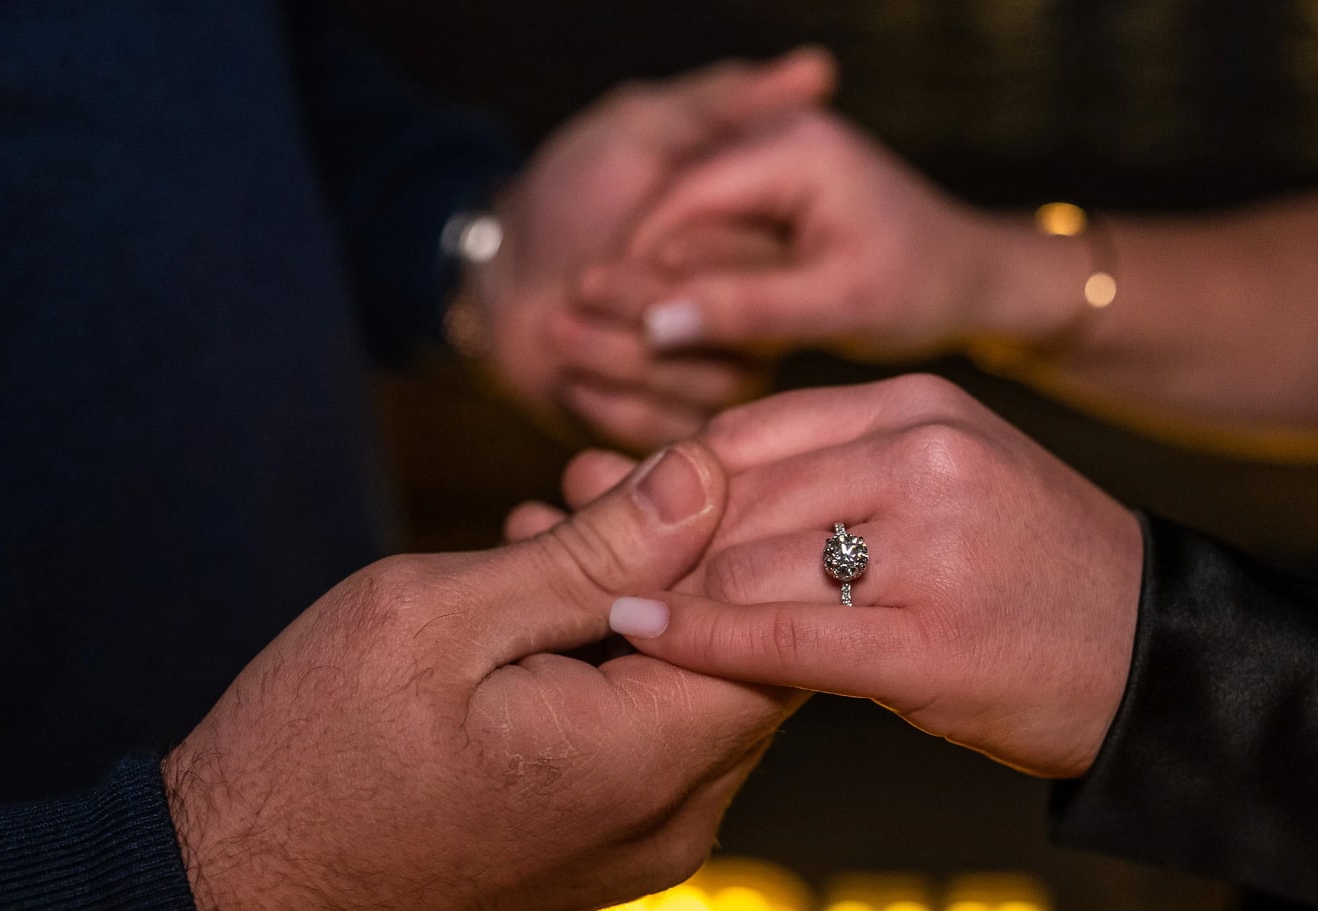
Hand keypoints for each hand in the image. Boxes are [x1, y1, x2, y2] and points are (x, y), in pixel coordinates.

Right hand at [163, 442, 799, 910]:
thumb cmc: (310, 759)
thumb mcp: (440, 621)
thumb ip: (593, 554)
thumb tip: (705, 478)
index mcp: (645, 762)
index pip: (780, 627)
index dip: (743, 531)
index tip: (670, 459)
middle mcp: (675, 820)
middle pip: (749, 658)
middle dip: (689, 556)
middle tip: (589, 479)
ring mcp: (646, 847)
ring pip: (700, 693)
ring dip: (646, 604)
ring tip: (550, 526)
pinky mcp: (607, 853)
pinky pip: (655, 739)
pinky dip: (620, 664)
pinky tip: (541, 607)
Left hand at [464, 49, 834, 449]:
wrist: (498, 271)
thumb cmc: (570, 192)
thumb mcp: (642, 129)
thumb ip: (724, 106)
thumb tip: (819, 68)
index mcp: (752, 252)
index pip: (759, 269)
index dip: (699, 260)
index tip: (630, 240)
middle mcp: (746, 321)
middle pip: (735, 340)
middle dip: (645, 311)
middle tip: (581, 283)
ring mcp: (712, 378)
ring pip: (702, 394)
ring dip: (616, 359)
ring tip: (559, 328)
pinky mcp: (671, 425)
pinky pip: (665, 435)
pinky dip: (608, 406)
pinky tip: (568, 378)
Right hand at [582, 111, 1077, 361]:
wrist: (971, 277)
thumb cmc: (923, 289)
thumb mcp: (841, 305)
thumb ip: (749, 310)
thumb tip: (656, 325)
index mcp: (794, 147)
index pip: (681, 198)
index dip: (636, 264)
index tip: (602, 327)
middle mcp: (772, 137)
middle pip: (672, 206)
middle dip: (638, 275)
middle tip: (589, 341)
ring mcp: (767, 160)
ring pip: (683, 224)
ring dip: (658, 282)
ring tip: (624, 345)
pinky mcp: (766, 193)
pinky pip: (705, 235)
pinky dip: (688, 281)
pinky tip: (670, 333)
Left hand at [601, 374, 1143, 777]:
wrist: (1154, 657)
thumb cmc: (1030, 572)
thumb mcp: (945, 477)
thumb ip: (831, 469)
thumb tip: (681, 476)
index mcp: (919, 408)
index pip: (749, 431)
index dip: (663, 478)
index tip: (599, 509)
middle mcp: (923, 458)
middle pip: (734, 495)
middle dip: (647, 539)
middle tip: (566, 561)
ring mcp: (931, 550)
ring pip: (746, 563)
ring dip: (665, 593)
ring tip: (591, 612)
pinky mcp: (930, 646)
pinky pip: (782, 637)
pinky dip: (698, 639)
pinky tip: (640, 634)